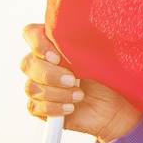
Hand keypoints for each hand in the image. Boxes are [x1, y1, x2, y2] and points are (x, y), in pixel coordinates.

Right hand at [19, 23, 142, 142]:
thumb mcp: (98, 57)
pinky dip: (52, 108)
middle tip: (73, 80)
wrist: (115, 107)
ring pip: (31, 87)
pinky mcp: (41, 107)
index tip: (57, 57)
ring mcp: (39, 85)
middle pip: (27, 63)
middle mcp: (42, 63)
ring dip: (56, 93)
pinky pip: (34, 107)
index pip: (31, 33)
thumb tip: (70, 41)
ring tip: (80, 96)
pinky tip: (70, 108)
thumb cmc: (107, 77)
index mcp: (53, 44)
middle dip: (50, 74)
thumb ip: (80, 45)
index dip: (38, 44)